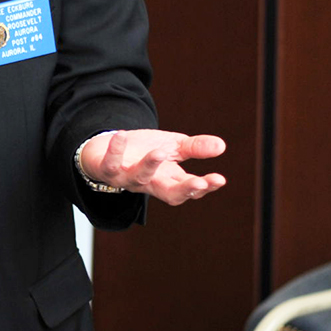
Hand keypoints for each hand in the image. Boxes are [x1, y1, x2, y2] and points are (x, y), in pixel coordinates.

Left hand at [81, 130, 226, 205]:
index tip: (220, 179)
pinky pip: (110, 164)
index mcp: (168, 180)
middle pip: (169, 194)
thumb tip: (221, 146)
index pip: (190, 188)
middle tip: (199, 182)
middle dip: (185, 190)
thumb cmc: (145, 150)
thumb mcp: (174, 147)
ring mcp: (128, 179)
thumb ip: (195, 148)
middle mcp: (150, 183)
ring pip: (139, 179)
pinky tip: (121, 135)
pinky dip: (115, 151)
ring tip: (159, 152)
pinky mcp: (108, 170)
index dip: (205, 187)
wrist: (109, 148)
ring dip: (149, 166)